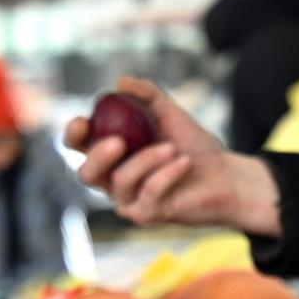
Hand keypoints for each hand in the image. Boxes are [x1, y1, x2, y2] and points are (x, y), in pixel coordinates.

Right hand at [64, 76, 281, 237]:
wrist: (224, 176)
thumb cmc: (194, 146)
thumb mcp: (168, 112)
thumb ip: (145, 94)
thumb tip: (121, 83)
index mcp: (109, 153)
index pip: (78, 146)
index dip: (74, 135)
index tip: (84, 121)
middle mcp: (113, 180)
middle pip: (87, 173)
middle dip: (99, 156)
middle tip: (119, 141)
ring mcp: (129, 201)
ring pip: (121, 181)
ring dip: (146, 160)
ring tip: (171, 148)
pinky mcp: (148, 215)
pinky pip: (149, 193)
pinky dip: (166, 174)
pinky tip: (183, 162)